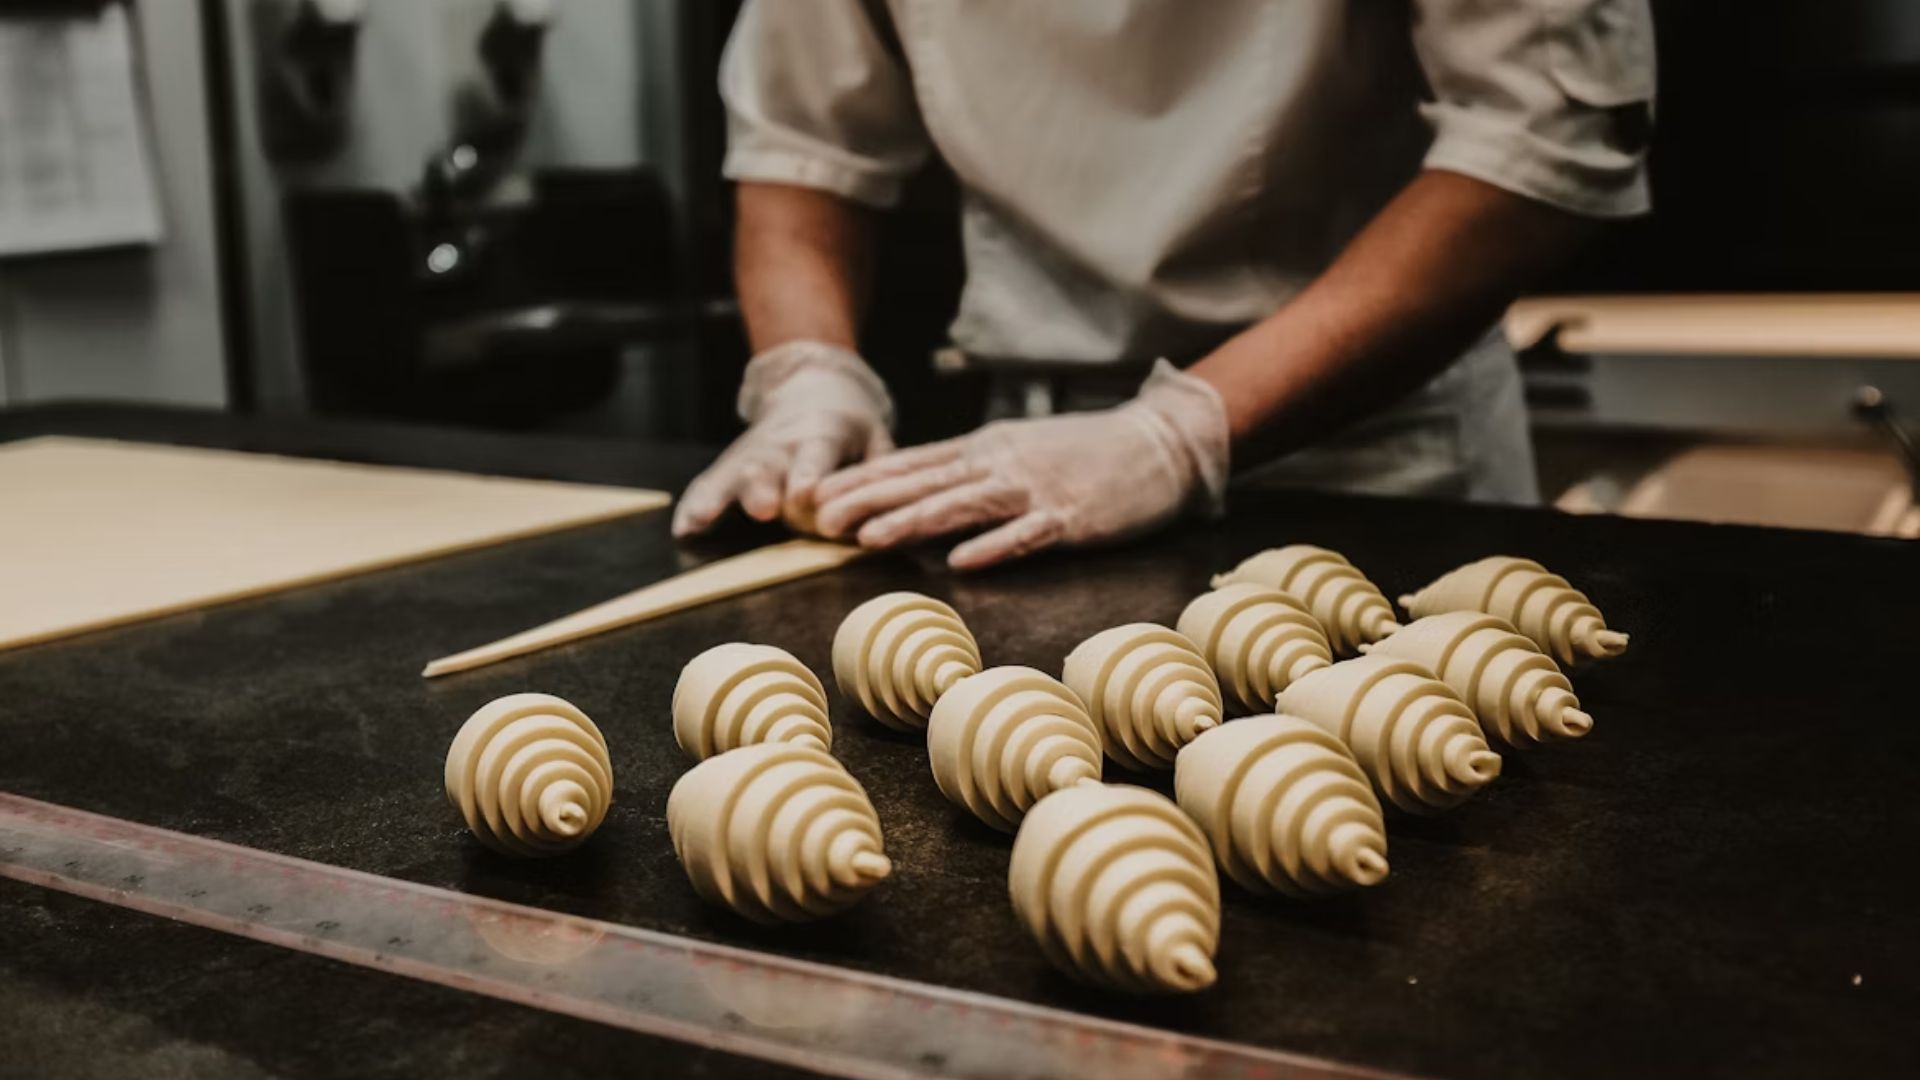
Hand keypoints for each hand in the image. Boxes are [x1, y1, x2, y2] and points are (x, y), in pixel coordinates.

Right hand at [672, 341, 894, 536]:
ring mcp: (750, 456)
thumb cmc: (850, 427)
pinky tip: (682, 530)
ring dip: (718, 500)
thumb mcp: (875, 438)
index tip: (805, 494)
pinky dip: (695, 506)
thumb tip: (887, 505)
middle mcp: (780, 445)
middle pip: (767, 468)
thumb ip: (880, 469)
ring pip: (731, 476)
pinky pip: (708, 485)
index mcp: (820, 436)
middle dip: (761, 488)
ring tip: (700, 521)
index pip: (815, 456)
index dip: (810, 475)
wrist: (810, 389)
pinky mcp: (729, 467)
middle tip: (762, 509)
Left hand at [814, 360, 1228, 568]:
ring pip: (963, 506)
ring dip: (913, 521)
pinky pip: (1027, 534)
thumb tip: (920, 497)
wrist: (1159, 441)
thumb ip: (973, 473)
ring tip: (868, 538)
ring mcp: (1035, 489)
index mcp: (986, 449)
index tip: (817, 495)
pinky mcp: (1071, 517)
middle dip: (868, 501)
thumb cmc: (1087, 452)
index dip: (862, 480)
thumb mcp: (1019, 451)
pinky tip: (962, 563)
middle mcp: (1001, 464)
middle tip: (819, 519)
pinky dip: (994, 547)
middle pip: (924, 483)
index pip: (913, 464)